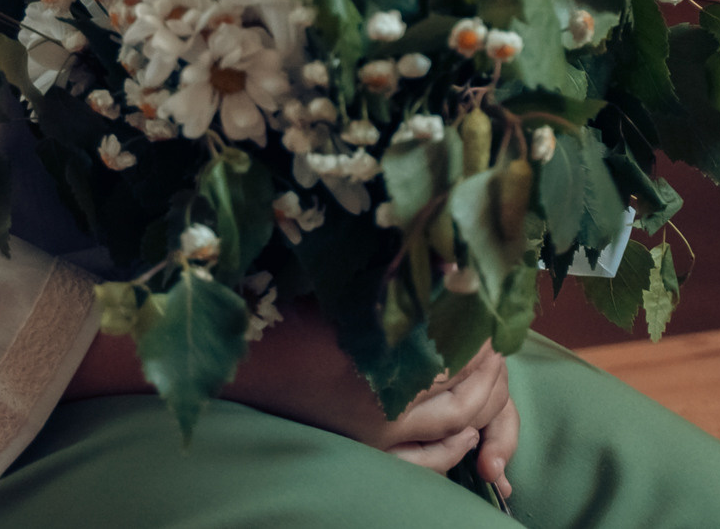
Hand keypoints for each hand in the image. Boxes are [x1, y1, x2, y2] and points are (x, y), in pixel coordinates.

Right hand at [67, 300, 518, 486]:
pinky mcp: (366, 454)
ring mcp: (376, 436)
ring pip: (457, 426)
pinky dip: (458, 446)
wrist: (226, 374)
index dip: (480, 326)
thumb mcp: (330, 289)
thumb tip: (438, 256)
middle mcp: (382, 402)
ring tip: (488, 373)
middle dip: (491, 366)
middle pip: (468, 390)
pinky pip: (430, 463)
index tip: (487, 299)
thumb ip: (380, 281)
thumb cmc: (271, 319)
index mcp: (372, 353)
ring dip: (485, 401)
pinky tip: (467, 427)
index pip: (455, 346)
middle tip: (493, 337)